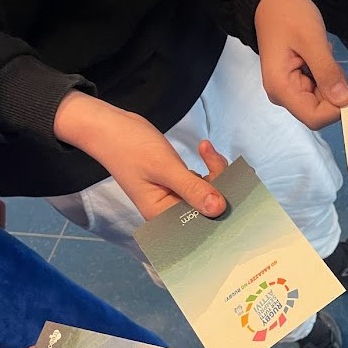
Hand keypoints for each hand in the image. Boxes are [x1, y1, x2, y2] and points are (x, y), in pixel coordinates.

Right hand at [53, 91, 226, 219]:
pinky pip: (202, 181)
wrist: (109, 126)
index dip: (221, 209)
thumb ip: (192, 188)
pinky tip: (204, 149)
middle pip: (208, 208)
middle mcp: (169, 211)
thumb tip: (219, 209)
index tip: (238, 190)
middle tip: (216, 158)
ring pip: (209, 192)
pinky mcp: (178, 184)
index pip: (199, 222)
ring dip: (216, 172)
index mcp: (162, 215)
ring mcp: (174, 197)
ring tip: (207, 149)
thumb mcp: (164, 167)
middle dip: (221, 185)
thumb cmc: (129, 146)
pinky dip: (209, 166)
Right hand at [254, 0, 347, 129]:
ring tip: (324, 53)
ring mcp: (292, 89)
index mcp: (281, 88)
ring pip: (325, 100)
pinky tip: (322, 56)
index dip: (338, 109)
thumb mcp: (311, 40)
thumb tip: (344, 100)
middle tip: (337, 63)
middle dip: (337, 93)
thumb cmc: (287, 14)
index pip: (314, 117)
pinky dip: (330, 75)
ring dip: (334, 81)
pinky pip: (322, 88)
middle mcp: (284, 94)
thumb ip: (327, 71)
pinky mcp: (300, 82)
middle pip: (321, 111)